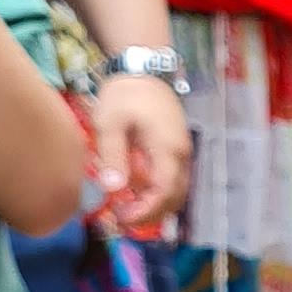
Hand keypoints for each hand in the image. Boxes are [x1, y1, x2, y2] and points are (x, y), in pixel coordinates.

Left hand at [88, 71, 188, 229]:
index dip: (146, 211)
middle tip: (121, 221)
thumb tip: (112, 189)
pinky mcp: (176, 149)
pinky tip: (136, 194)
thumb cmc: (125, 95)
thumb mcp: (110, 123)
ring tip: (127, 210)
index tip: (122, 219)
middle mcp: (181, 155)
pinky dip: (158, 194)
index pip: (164, 191)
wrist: (143, 70)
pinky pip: (173, 180)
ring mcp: (181, 152)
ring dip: (155, 206)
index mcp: (167, 149)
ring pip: (176, 191)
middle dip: (150, 214)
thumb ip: (112, 155)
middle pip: (175, 197)